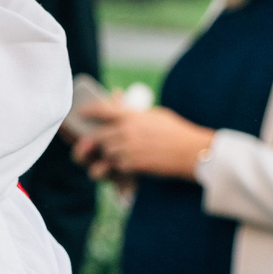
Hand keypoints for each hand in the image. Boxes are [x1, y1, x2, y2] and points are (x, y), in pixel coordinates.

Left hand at [79, 99, 215, 181]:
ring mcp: (128, 148)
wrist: (191, 151)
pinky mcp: (133, 164)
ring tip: (119, 154)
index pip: (103, 110)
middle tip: (97, 143)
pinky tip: (129, 164)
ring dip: (109, 154)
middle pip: (99, 136)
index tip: (81, 113)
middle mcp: (127, 130)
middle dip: (96, 141)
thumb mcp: (157, 115)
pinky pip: (117, 165)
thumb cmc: (177, 132)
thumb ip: (138, 113)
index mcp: (132, 115)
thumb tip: (125, 107)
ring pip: (106, 152)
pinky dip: (120, 166)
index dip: (89, 111)